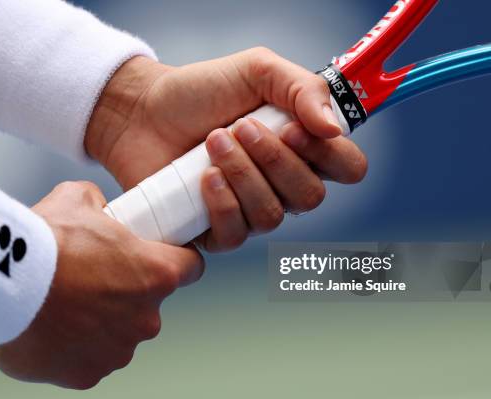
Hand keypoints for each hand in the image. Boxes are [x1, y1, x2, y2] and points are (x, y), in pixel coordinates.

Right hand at [0, 181, 203, 388]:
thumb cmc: (43, 238)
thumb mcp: (77, 199)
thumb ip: (100, 205)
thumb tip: (98, 209)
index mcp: (156, 274)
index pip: (191, 267)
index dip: (177, 260)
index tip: (160, 257)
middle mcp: (146, 318)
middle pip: (150, 304)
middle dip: (128, 294)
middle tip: (91, 278)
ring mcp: (117, 350)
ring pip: (119, 334)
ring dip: (101, 322)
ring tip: (65, 304)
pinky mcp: (86, 375)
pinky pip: (89, 359)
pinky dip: (75, 348)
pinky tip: (51, 328)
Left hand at [85, 49, 366, 250]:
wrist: (144, 111)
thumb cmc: (201, 91)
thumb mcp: (257, 70)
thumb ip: (303, 89)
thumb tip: (334, 128)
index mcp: (302, 147)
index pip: (347, 167)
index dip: (329, 155)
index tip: (294, 129)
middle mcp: (282, 183)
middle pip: (311, 197)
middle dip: (275, 160)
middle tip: (242, 127)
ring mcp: (250, 209)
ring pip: (272, 216)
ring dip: (243, 174)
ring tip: (213, 142)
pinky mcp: (215, 228)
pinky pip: (236, 236)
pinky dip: (222, 204)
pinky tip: (204, 178)